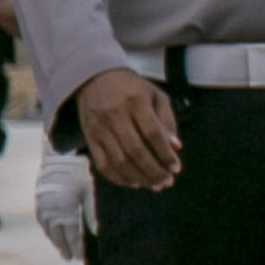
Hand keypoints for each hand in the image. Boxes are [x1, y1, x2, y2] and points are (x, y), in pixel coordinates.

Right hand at [33, 149, 90, 261]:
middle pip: (57, 234)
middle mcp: (49, 208)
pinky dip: (47, 228)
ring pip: (47, 228)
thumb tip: (98, 234)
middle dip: (65, 247)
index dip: (76, 247)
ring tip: (62, 250)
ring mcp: (42, 202)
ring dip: (54, 240)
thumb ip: (94, 214)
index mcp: (63, 208)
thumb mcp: (93, 192)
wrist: (63, 153)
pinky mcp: (39, 196)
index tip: (81, 258)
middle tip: (71, 259)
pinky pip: (41, 218)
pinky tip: (52, 233)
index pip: (71, 234)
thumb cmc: (84, 172)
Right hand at [71, 68, 180, 191]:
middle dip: (153, 171)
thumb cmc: (131, 88)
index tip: (176, 168)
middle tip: (167, 182)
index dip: (165, 154)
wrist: (94, 79)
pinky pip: (102, 163)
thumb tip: (175, 146)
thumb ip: (167, 120)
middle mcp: (114, 115)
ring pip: (118, 160)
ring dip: (138, 177)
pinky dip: (118, 177)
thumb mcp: (155, 95)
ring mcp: (99, 128)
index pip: (152, 134)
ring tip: (154, 185)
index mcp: (135, 102)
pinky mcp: (89, 137)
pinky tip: (134, 182)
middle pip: (135, 151)